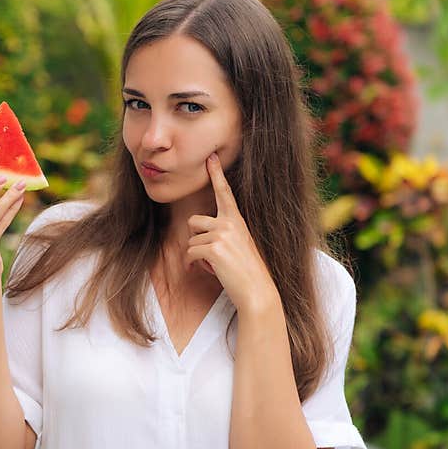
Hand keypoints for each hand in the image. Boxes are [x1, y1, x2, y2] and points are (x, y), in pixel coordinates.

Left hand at [184, 153, 278, 311]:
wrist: (257, 291)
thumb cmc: (246, 271)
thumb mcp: (239, 246)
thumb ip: (223, 235)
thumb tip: (199, 239)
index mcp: (237, 220)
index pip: (224, 192)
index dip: (216, 174)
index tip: (211, 157)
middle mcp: (229, 223)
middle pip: (194, 221)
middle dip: (195, 238)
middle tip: (208, 254)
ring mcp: (222, 235)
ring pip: (191, 241)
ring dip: (196, 256)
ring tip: (213, 265)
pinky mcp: (213, 249)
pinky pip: (190, 254)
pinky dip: (192, 265)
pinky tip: (201, 271)